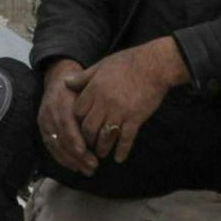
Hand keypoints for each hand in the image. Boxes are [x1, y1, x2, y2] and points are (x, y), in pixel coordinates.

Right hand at [37, 60, 91, 174]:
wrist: (58, 78)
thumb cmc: (78, 86)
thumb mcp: (86, 88)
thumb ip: (93, 102)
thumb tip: (106, 119)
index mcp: (61, 102)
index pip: (66, 124)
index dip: (75, 140)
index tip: (86, 153)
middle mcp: (50, 113)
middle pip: (62, 138)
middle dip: (77, 156)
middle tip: (93, 166)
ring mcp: (45, 122)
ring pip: (56, 146)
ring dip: (72, 161)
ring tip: (87, 170)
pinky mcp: (43, 129)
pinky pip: (51, 147)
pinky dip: (62, 159)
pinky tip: (74, 167)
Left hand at [69, 40, 189, 167]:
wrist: (155, 65)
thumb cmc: (128, 62)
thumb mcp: (102, 66)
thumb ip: (84, 77)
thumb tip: (65, 82)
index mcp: (94, 89)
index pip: (78, 112)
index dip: (76, 121)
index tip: (78, 127)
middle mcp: (104, 102)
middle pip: (88, 127)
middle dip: (87, 139)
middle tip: (88, 145)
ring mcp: (120, 112)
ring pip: (105, 136)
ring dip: (101, 148)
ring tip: (101, 153)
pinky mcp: (135, 118)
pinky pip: (126, 139)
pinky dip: (122, 150)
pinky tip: (119, 158)